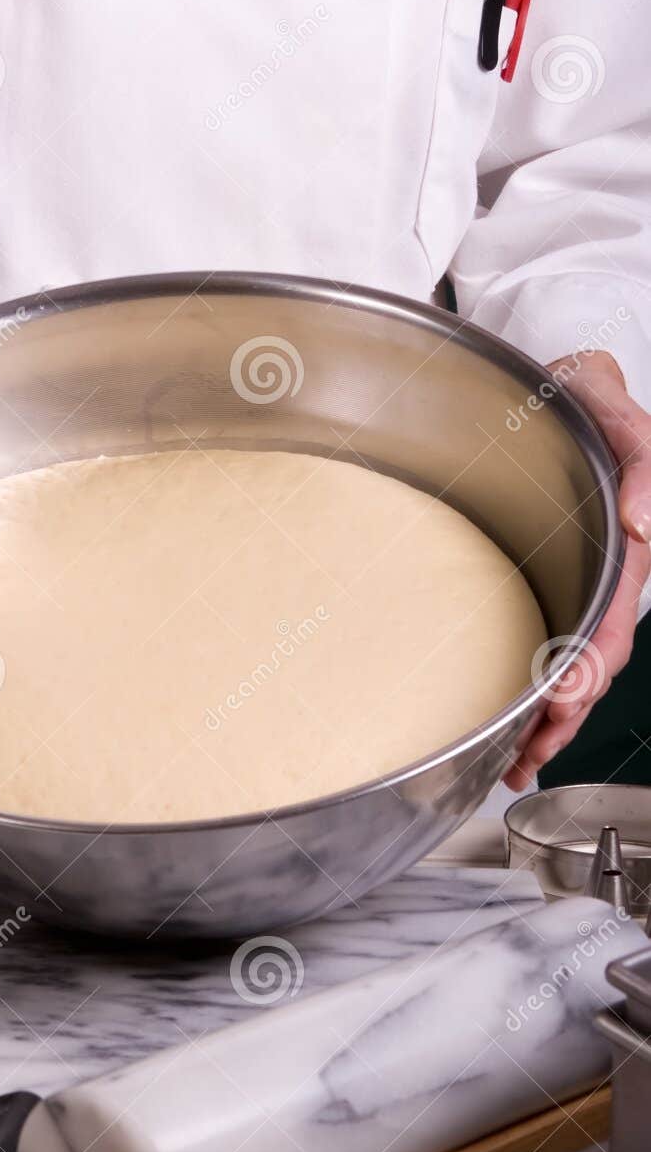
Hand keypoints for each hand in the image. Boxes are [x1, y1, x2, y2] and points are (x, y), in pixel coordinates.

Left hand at [505, 350, 650, 788]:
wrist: (555, 388)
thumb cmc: (583, 398)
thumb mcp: (613, 411)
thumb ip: (639, 462)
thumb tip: (646, 525)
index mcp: (627, 548)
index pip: (614, 620)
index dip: (590, 664)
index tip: (563, 695)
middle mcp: (606, 578)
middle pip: (593, 662)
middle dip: (563, 713)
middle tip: (528, 750)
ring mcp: (576, 588)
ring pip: (570, 669)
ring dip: (547, 721)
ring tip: (516, 763)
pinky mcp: (546, 590)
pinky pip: (544, 651)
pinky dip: (532, 697)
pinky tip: (513, 734)